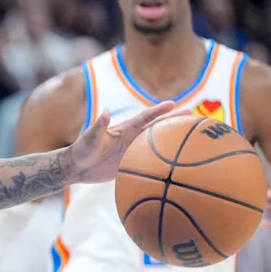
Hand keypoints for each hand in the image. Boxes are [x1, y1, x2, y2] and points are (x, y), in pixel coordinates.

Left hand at [67, 102, 182, 183]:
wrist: (77, 168)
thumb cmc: (82, 150)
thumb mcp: (90, 138)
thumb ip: (98, 126)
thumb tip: (105, 112)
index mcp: (125, 129)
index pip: (145, 117)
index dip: (159, 111)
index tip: (173, 103)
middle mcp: (132, 138)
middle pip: (158, 128)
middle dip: (175, 121)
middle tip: (194, 114)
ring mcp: (133, 151)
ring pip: (158, 144)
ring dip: (173, 140)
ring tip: (192, 135)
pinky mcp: (132, 164)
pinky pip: (151, 162)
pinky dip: (164, 160)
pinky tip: (177, 163)